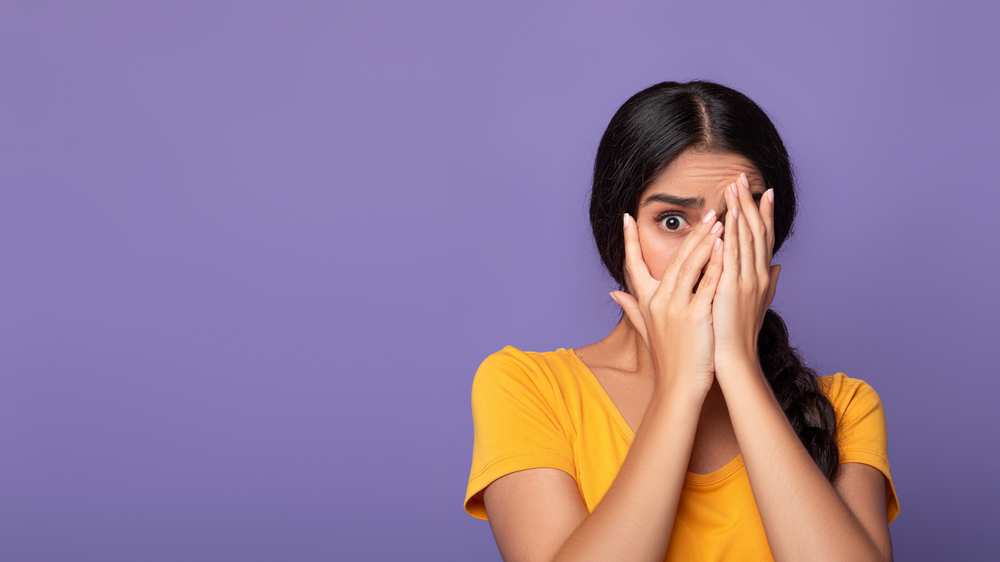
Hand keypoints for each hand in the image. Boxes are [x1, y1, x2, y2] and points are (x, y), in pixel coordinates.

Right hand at [610, 209, 725, 394]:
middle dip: (691, 233)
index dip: (629, 240)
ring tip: (720, 221)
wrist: (678, 388)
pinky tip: (725, 248)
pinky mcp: (695, 317)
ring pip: (690, 266)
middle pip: (673, 259)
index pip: (633, 264)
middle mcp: (658, 301)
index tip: (627, 217)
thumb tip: (613, 292)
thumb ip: (630, 308)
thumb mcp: (645, 331)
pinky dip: (716, 265)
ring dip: (705, 242)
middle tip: (708, 212)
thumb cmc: (668, 360)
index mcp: (646, 302)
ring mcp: (676, 308)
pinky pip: (707, 285)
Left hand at [712, 173, 780, 375]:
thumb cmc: (740, 332)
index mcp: (762, 275)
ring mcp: (747, 281)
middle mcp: (759, 274)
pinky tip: (725, 221)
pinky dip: (729, 238)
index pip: (764, 237)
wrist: (735, 357)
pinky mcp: (731, 289)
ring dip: (739, 211)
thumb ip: (768, 282)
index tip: (763, 190)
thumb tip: (778, 267)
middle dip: (750, 202)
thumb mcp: (758, 302)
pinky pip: (731, 258)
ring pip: (745, 238)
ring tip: (732, 188)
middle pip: (756, 230)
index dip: (764, 213)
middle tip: (743, 177)